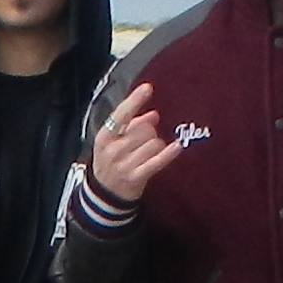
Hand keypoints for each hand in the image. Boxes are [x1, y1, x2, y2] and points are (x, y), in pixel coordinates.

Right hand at [84, 83, 179, 204]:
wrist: (104, 194)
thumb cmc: (111, 161)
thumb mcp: (113, 141)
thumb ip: (132, 125)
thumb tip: (153, 115)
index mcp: (105, 136)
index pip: (121, 114)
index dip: (135, 100)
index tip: (147, 88)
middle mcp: (113, 149)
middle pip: (145, 129)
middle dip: (149, 132)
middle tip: (143, 141)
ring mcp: (124, 164)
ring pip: (154, 144)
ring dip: (156, 146)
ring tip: (147, 154)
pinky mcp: (136, 177)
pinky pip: (157, 161)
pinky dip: (168, 154)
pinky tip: (177, 147)